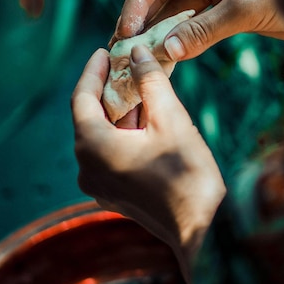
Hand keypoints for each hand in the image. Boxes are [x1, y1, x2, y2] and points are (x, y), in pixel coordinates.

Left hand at [71, 45, 225, 281]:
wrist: (201, 231)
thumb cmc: (186, 175)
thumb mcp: (171, 120)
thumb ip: (150, 81)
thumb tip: (138, 52)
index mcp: (93, 146)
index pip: (82, 98)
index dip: (92, 71)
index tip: (104, 52)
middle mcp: (87, 167)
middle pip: (89, 118)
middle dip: (106, 91)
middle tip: (123, 65)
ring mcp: (98, 185)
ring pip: (100, 138)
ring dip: (117, 114)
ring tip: (137, 89)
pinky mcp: (112, 194)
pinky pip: (109, 156)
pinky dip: (121, 135)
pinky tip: (143, 121)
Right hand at [110, 0, 283, 58]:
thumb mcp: (247, 8)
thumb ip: (204, 30)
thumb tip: (166, 51)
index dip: (138, 0)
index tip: (126, 30)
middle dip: (142, 18)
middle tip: (122, 47)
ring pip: (176, 7)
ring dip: (158, 30)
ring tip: (137, 54)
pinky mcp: (224, 3)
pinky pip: (193, 20)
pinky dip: (178, 36)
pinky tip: (164, 54)